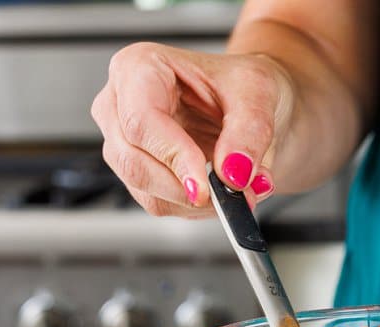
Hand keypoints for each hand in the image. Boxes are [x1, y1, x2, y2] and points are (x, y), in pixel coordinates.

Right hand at [91, 42, 294, 218]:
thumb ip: (249, 132)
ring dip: (197, 201)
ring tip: (239, 186)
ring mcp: (124, 143)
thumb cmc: (243, 85)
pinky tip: (221, 188)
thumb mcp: (258, 93)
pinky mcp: (139, 174)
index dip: (174, 157)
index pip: (141, 120)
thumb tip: (233, 173)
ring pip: (146, 191)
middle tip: (233, 193)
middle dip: (186, 187)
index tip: (206, 186)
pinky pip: (160, 204)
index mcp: (139, 66)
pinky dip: (197, 206)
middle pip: (133, 162)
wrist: (253, 104)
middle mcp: (120, 105)